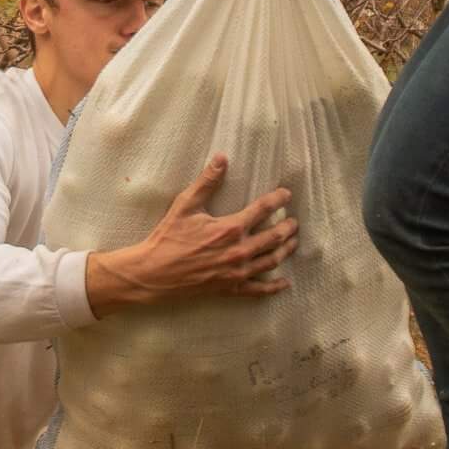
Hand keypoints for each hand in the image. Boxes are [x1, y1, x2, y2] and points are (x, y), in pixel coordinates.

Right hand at [84, 155, 297, 314]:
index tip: (287, 194)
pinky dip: (274, 287)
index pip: (263, 209)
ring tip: (293, 243)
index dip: (278, 199)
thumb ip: (207, 182)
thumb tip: (222, 158)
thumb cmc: (168, 237)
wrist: (154, 273)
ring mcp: (236, 272)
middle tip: (294, 221)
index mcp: (230, 228)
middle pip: (274, 237)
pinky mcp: (231, 289)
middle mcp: (239, 251)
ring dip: (286, 251)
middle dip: (288, 227)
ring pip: (271, 261)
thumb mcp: (185, 205)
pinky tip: (285, 283)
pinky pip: (259, 290)